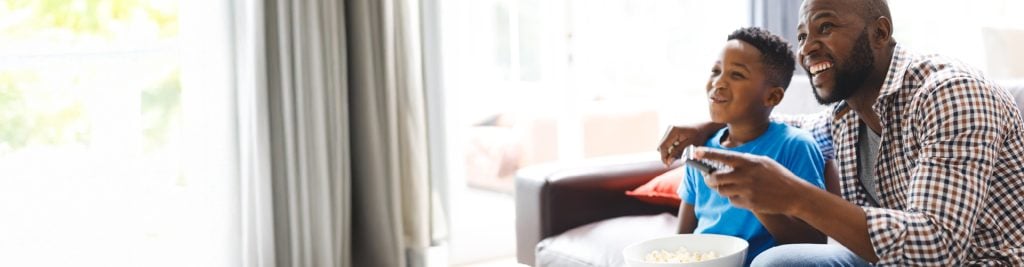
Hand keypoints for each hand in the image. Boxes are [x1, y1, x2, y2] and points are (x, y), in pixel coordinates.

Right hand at [657, 122, 723, 166]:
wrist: (705, 127)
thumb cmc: (700, 136)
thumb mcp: (690, 145)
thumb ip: (678, 153)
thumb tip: (668, 161)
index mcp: (673, 130)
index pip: (663, 146)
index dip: (663, 157)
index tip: (667, 165)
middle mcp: (670, 128)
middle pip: (661, 146)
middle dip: (665, 155)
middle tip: (672, 163)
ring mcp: (670, 129)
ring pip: (663, 145)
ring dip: (668, 152)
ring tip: (677, 156)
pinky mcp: (672, 131)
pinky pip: (667, 143)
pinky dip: (671, 148)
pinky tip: (678, 150)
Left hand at [695, 147, 818, 214]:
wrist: (794, 194)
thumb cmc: (778, 176)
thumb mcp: (763, 161)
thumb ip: (745, 161)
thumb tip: (726, 162)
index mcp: (749, 162)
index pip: (723, 156)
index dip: (707, 153)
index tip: (695, 152)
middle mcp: (746, 175)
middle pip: (715, 177)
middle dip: (708, 179)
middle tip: (708, 179)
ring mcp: (747, 190)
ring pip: (721, 190)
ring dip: (721, 189)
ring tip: (728, 186)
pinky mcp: (749, 203)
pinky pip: (732, 201)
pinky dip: (733, 198)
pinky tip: (742, 195)